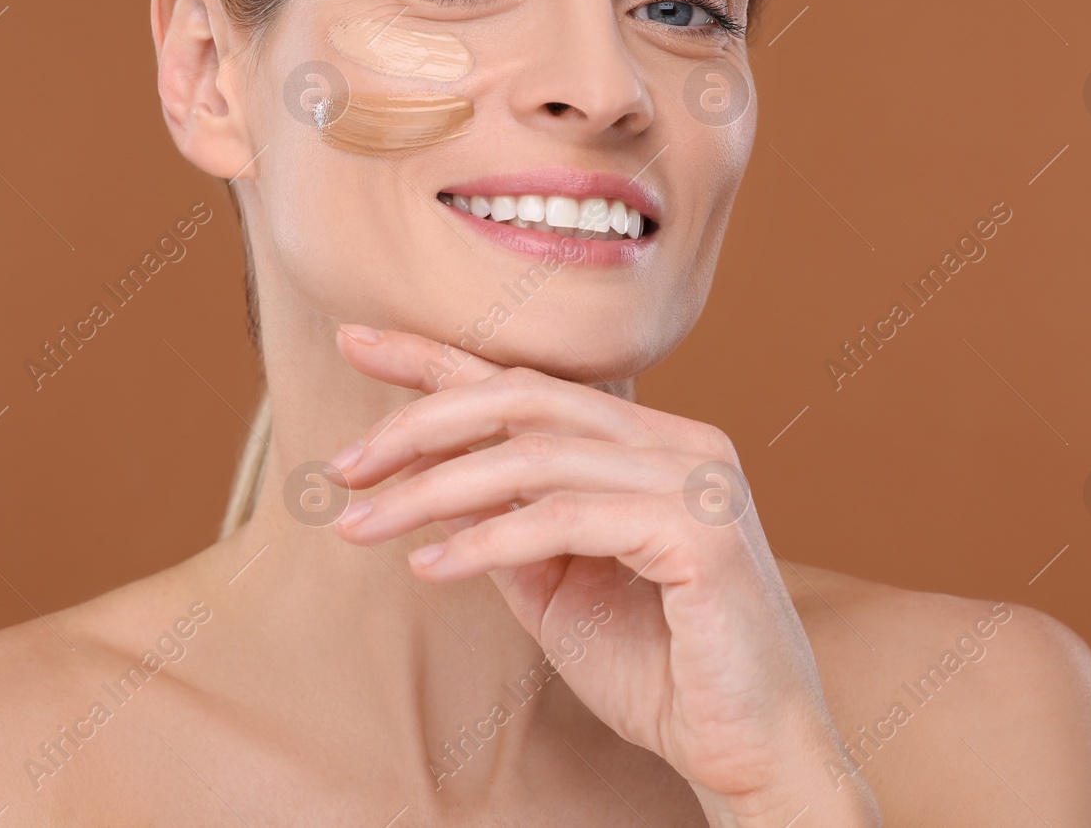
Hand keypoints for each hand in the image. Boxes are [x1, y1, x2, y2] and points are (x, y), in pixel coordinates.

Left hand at [325, 324, 880, 826]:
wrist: (748, 749)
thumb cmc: (660, 669)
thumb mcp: (559, 587)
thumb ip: (510, 527)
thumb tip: (433, 486)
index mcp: (651, 443)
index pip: (529, 383)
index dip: (438, 360)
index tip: (356, 342)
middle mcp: (679, 442)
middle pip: (523, 399)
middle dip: (419, 422)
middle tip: (341, 465)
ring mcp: (694, 480)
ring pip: (532, 458)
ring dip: (431, 490)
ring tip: (360, 526)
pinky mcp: (698, 532)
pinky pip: (564, 520)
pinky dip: (485, 541)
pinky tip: (428, 565)